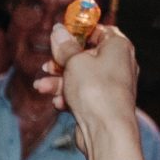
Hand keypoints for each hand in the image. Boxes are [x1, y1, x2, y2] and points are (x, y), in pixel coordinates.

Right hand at [41, 22, 140, 159]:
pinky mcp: (102, 102)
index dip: (77, 31)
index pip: (98, 30)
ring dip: (58, 81)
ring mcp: (110, 84)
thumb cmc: (96, 91)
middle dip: (62, 61)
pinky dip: (67, 96)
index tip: (60, 35)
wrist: (106, 129)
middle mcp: (118, 63)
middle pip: (86, 55)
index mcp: (118, 46)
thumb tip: (59, 30)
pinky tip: (58, 103)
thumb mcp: (74, 61)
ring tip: (41, 87)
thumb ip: (65, 46)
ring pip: (80, 76)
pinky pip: (81, 93)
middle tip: (47, 65)